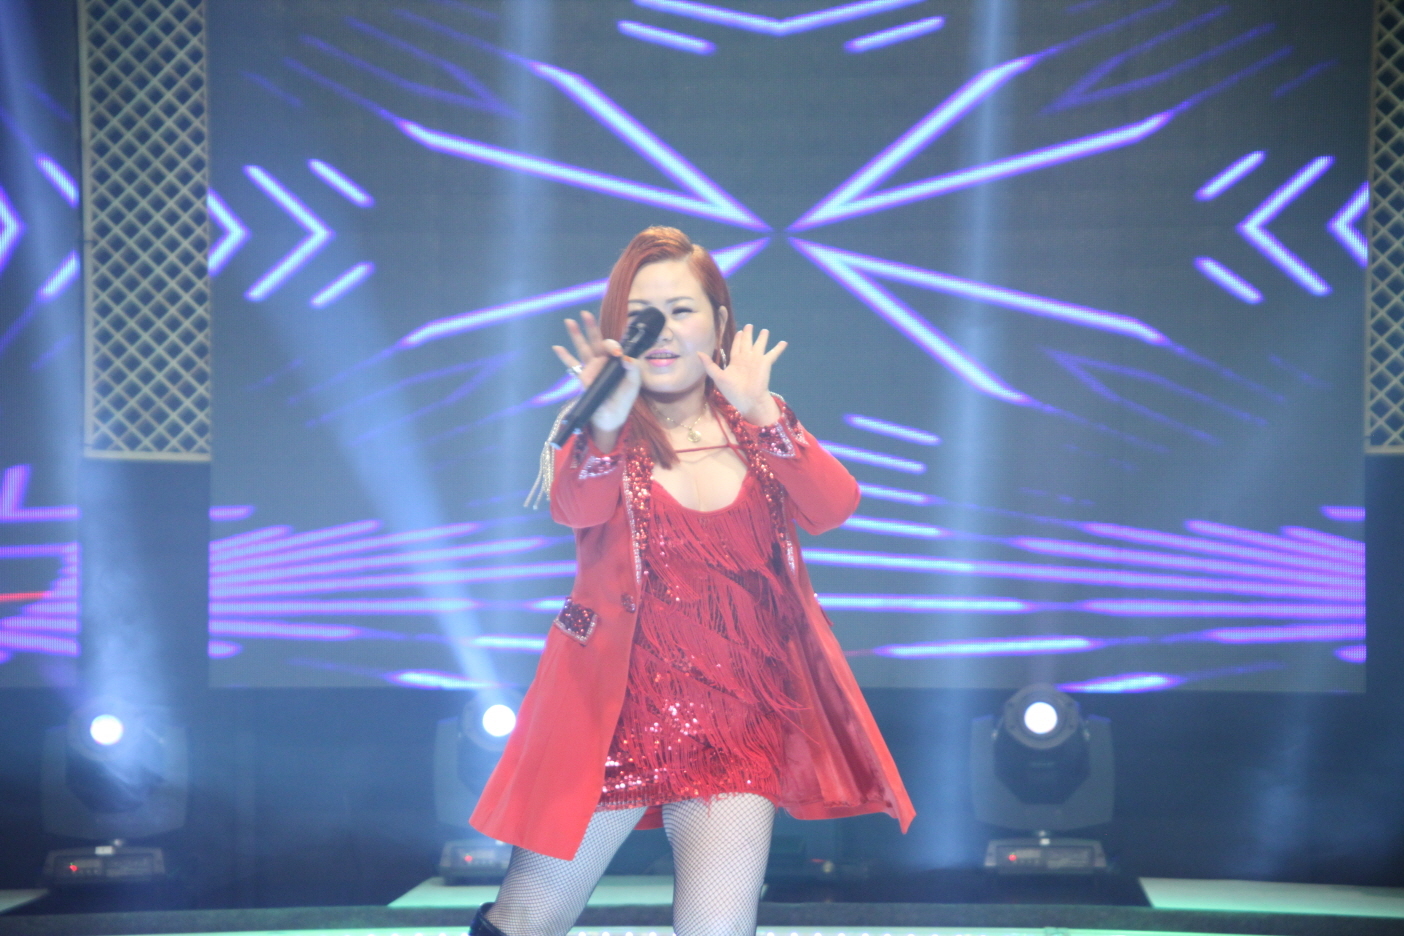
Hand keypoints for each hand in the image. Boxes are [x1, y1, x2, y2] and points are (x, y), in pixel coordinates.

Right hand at [552, 311, 640, 439]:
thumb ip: (633, 370)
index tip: (616, 353)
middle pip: (596, 341)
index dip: (612, 345)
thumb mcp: (633, 384)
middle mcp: (603, 361)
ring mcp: (591, 368)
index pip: (612, 346)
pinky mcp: (582, 378)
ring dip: (575, 335)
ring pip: (583, 348)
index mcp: (616, 360)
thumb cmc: (624, 398)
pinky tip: (557, 347)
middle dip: (591, 327)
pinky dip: (564, 356)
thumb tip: (627, 358)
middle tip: (585, 314)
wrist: (612, 415)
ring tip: (569, 321)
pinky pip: (572, 365)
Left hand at [700, 323, 785, 424]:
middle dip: (748, 334)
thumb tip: (698, 353)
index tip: (739, 331)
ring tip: (765, 330)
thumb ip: (709, 365)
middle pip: (747, 343)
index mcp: (735, 362)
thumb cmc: (733, 391)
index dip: (738, 339)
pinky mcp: (766, 363)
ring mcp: (757, 360)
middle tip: (749, 325)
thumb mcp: (718, 377)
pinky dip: (778, 348)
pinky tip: (784, 342)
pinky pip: (773, 353)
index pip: (736, 347)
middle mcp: (746, 359)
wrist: (748, 399)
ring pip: (760, 345)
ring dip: (762, 338)